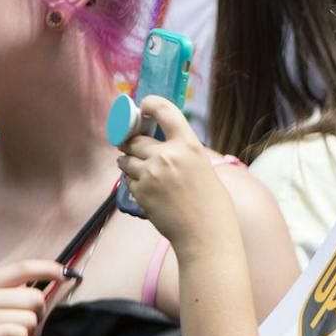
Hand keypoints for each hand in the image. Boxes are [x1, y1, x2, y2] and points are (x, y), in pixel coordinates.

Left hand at [116, 96, 224, 245]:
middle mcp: (168, 155)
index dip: (150, 104)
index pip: (165, 111)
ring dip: (128, 162)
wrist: (205, 232)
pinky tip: (147, 190)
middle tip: (133, 146)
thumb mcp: (202, 166)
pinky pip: (128, 180)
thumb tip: (159, 144)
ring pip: (126, 160)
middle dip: (132, 143)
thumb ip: (181, 152)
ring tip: (141, 172)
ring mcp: (151, 173)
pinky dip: (133, 182)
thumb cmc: (210, 202)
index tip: (143, 106)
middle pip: (136, 139)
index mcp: (189, 145)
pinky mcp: (140, 191)